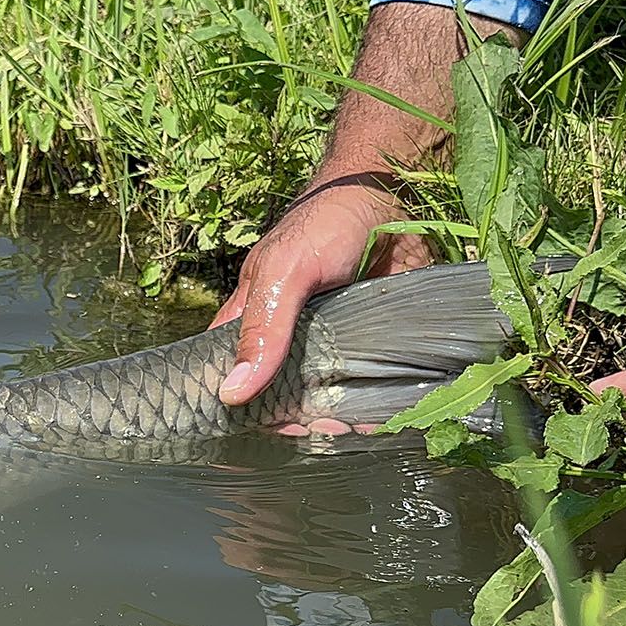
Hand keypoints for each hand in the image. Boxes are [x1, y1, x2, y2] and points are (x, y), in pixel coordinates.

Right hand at [210, 178, 435, 423]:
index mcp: (252, 319)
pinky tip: (377, 419)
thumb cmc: (326, 222)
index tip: (264, 431)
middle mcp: (287, 337)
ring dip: (334, 420)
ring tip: (351, 428)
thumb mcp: (283, 273)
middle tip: (322, 431)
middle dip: (296, 421)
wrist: (395, 193)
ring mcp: (330, 342)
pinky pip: (364, 384)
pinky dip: (369, 406)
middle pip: (279, 395)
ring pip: (323, 396)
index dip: (240, 406)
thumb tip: (233, 393)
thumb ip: (262, 330)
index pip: (230, 373)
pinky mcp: (370, 343)